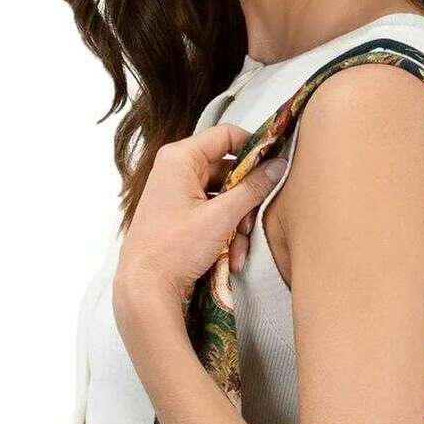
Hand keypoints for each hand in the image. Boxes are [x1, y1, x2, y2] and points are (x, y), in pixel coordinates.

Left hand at [113, 123, 286, 321]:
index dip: (253, 148)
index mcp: (180, 158)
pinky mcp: (179, 215)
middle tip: (250, 222)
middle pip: (227, 171)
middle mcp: (176, 170)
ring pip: (222, 197)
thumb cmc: (173, 249)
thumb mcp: (221, 217)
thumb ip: (253, 189)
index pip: (227, 135)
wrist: (145, 287)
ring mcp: (176, 193)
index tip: (274, 165)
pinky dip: (224, 233)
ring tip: (237, 248)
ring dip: (237, 223)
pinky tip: (230, 256)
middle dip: (245, 200)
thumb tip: (277, 166)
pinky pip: (211, 214)